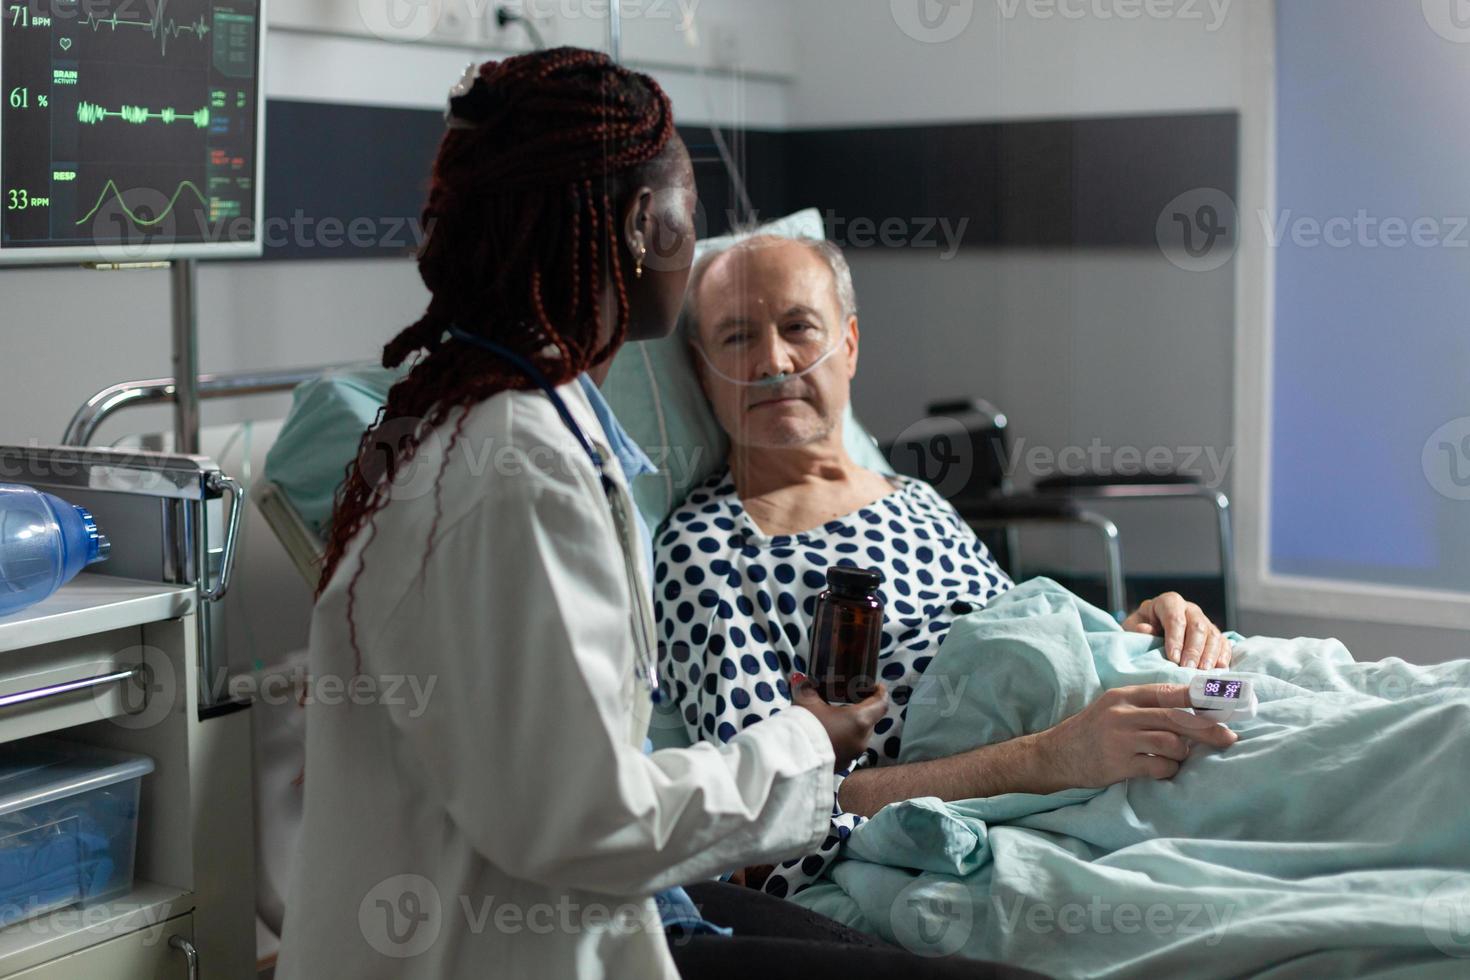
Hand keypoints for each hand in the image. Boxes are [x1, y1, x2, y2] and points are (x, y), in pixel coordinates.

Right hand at [790, 672, 887, 771]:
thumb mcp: (806, 701)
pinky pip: (849, 747)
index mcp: (860, 720)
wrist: (791, 759)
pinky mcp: (843, 765)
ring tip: (836, 715)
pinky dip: (844, 737)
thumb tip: (802, 678)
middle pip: (871, 719)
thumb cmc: (803, 726)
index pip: (881, 704)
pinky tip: (829, 733)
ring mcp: (854, 754)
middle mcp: (862, 739)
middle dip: (863, 708)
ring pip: (860, 734)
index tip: (874, 686)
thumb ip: (808, 687)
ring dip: (852, 724)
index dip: (880, 692)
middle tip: (850, 698)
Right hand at [1034, 684, 1237, 790]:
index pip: (1169, 692)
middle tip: (1230, 738)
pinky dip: (1168, 770)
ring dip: (1182, 754)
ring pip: (1171, 743)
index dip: (1199, 698)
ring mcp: (1120, 739)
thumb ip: (1146, 707)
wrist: (1055, 755)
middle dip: (1208, 729)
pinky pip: (1159, 767)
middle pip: (1177, 718)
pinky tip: (1162, 770)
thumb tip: (1192, 711)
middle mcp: (1123, 713)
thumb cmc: (1092, 732)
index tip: (1223, 705)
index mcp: (1124, 696)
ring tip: (1176, 758)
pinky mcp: (1119, 764)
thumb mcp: (1114, 708)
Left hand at [1123, 592, 1230, 668]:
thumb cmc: (1141, 629)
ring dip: (1209, 655)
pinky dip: (1223, 656)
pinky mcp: (1214, 634)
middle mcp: (1190, 609)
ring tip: (1202, 672)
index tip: (1173, 658)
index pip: (1175, 618)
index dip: (1175, 638)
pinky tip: (1220, 668)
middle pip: (1197, 626)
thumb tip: (1145, 629)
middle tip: (1188, 668)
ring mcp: (1204, 621)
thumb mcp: (1132, 627)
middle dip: (1193, 649)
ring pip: (1213, 635)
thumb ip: (1136, 629)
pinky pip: (1224, 643)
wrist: (1152, 630)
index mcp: (1169, 603)